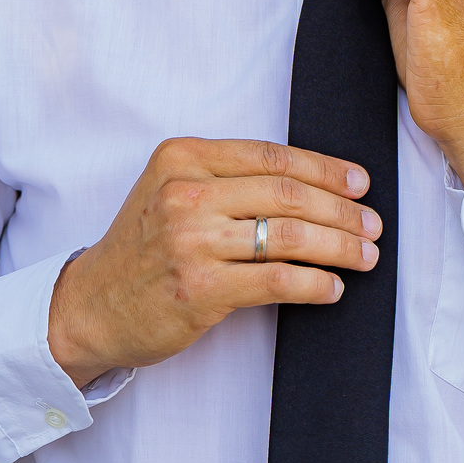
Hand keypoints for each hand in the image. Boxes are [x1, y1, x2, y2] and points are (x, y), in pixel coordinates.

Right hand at [48, 138, 381, 386]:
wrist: (91, 305)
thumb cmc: (142, 248)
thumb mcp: (171, 190)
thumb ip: (227, 178)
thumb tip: (314, 183)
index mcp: (182, 158)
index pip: (272, 157)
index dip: (325, 169)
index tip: (359, 184)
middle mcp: (185, 193)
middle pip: (288, 194)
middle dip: (342, 211)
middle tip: (372, 225)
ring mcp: (191, 241)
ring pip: (290, 237)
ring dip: (340, 248)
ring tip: (365, 256)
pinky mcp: (200, 289)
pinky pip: (277, 281)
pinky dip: (315, 285)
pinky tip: (333, 288)